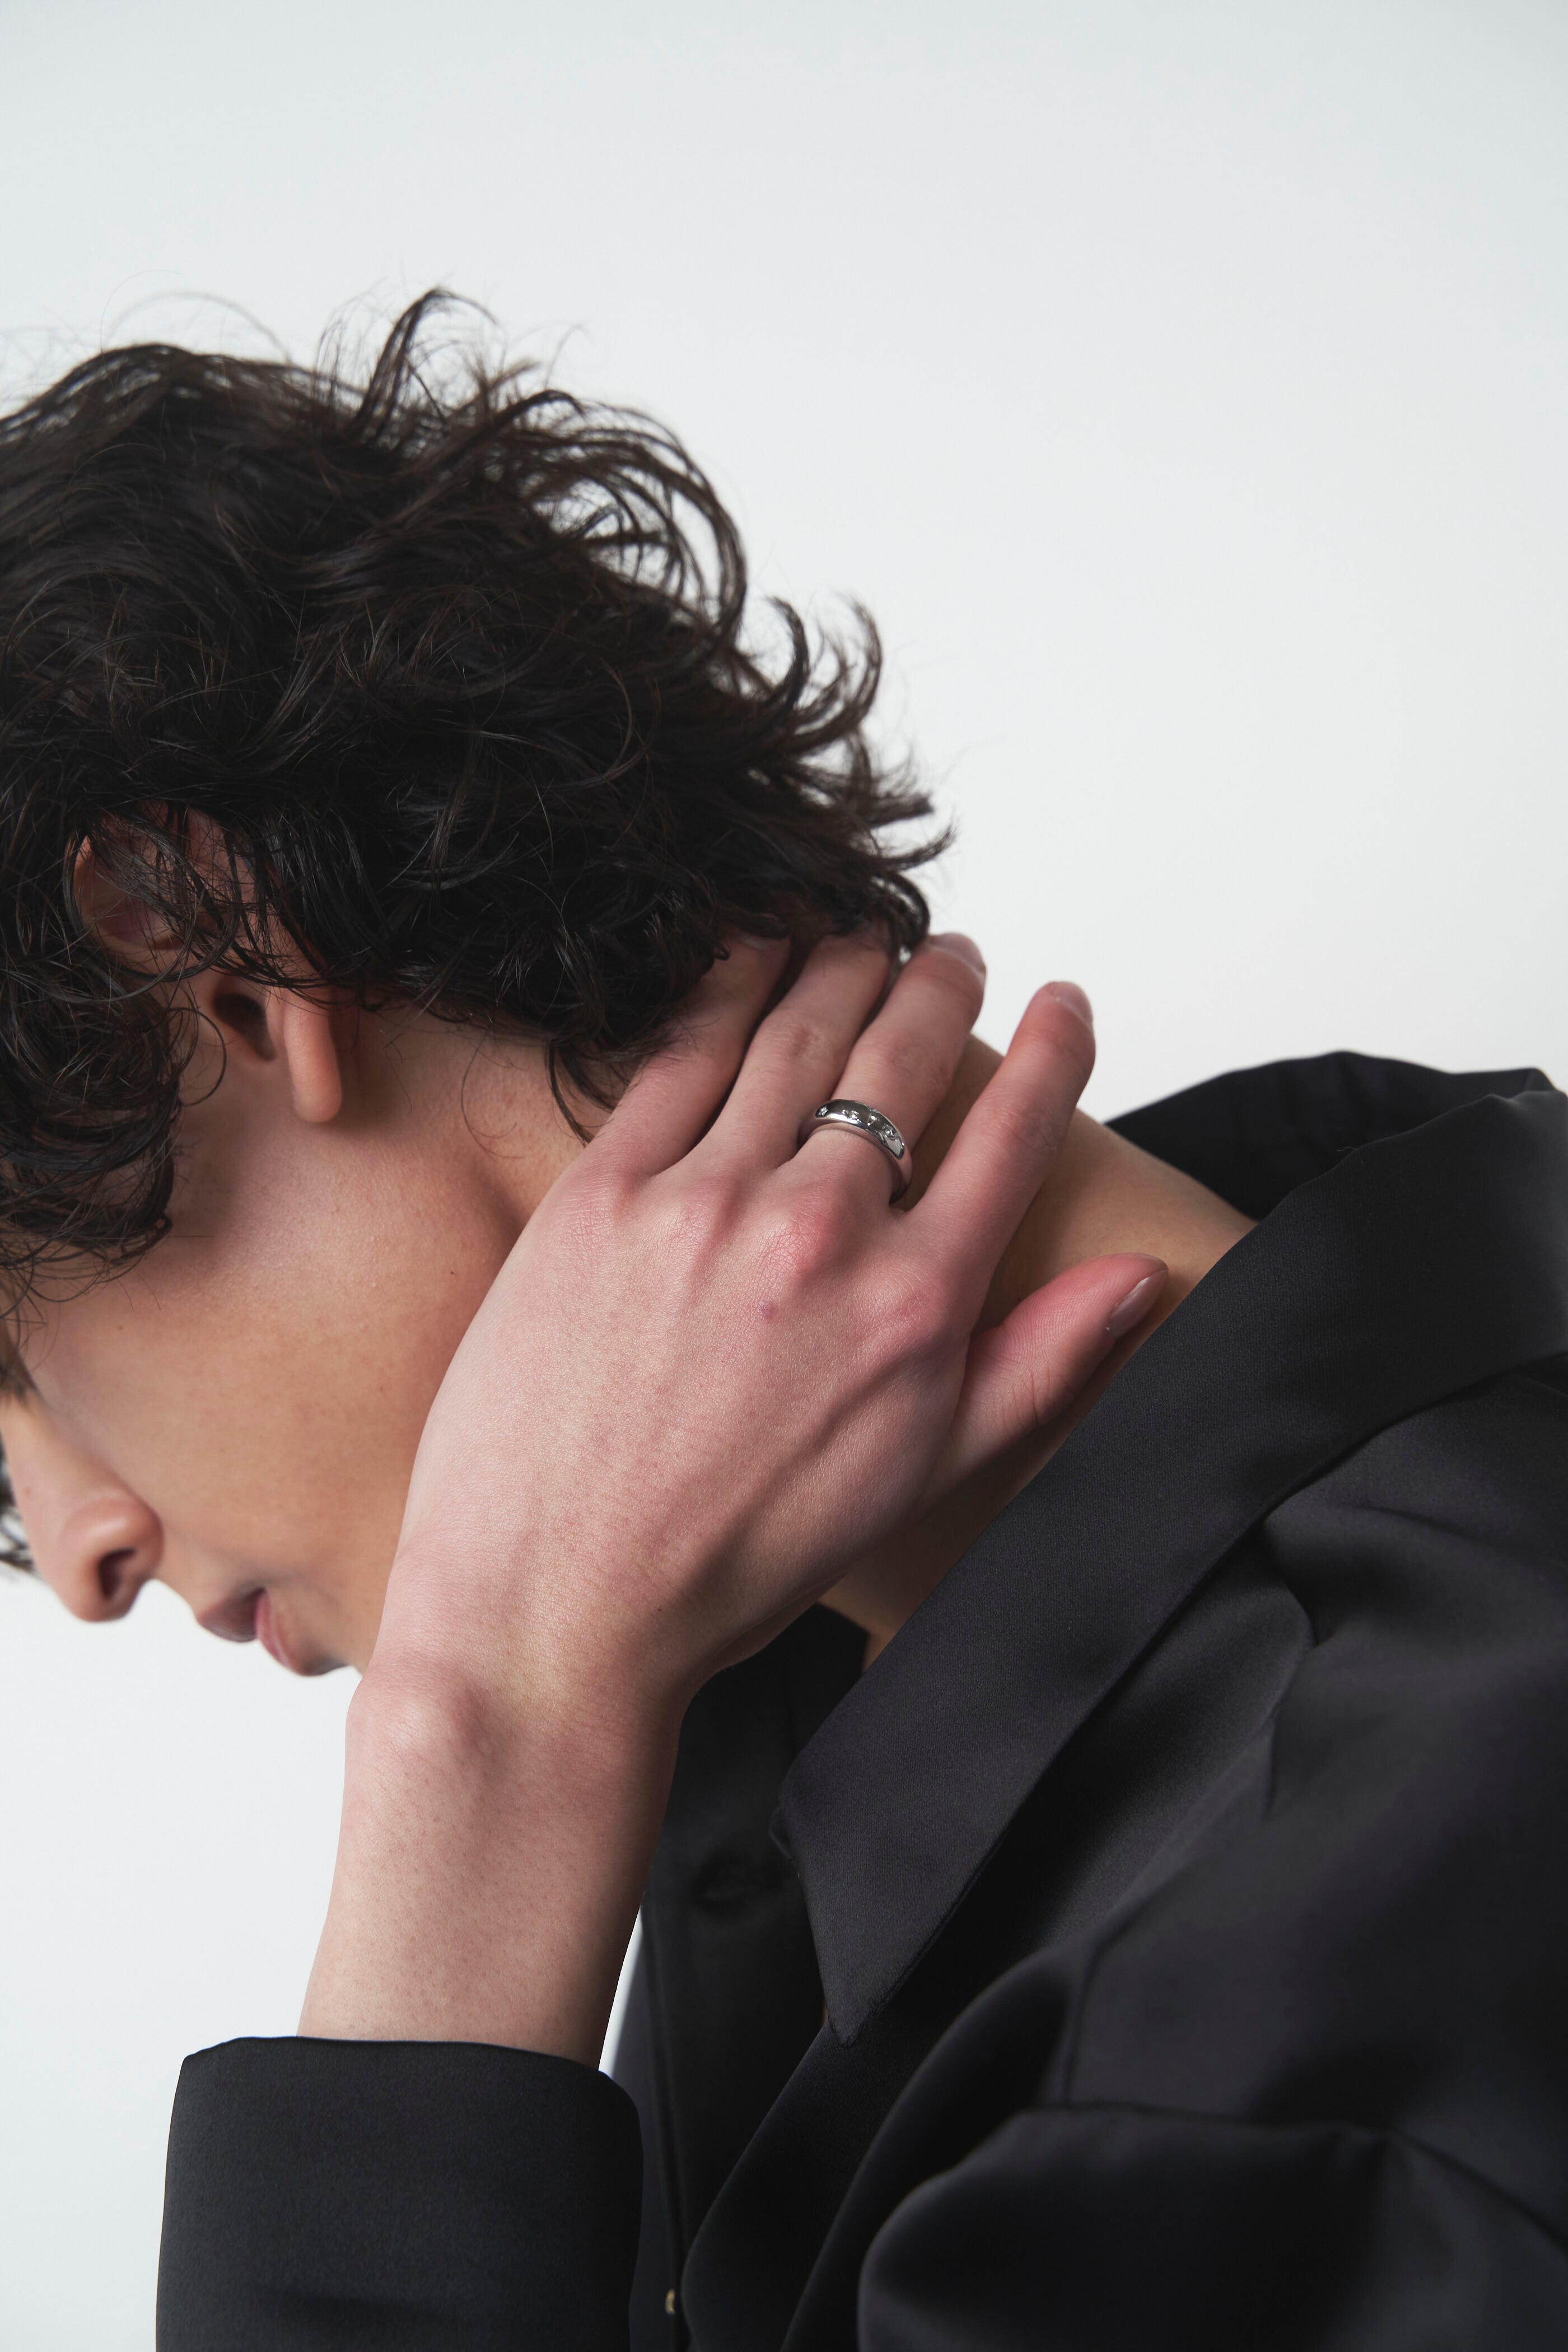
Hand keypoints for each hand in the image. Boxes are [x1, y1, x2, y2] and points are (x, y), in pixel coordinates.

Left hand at [302, 933, 1162, 2055]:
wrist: (555, 1605)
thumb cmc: (734, 1559)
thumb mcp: (920, 1477)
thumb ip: (1040, 1363)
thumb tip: (1141, 1278)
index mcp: (915, 1308)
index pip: (1012, 1134)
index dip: (1051, 1051)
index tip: (1061, 1002)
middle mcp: (821, 1235)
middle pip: (904, 1059)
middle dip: (941, 987)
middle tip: (952, 955)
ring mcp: (705, 1203)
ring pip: (796, 1034)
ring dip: (841, 966)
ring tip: (862, 938)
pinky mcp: (601, 1192)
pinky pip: (679, 1053)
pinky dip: (728, 984)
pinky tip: (753, 951)